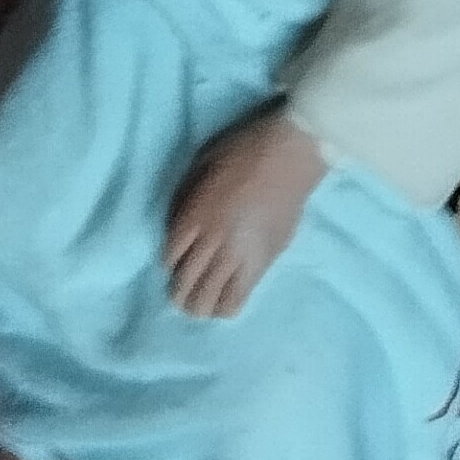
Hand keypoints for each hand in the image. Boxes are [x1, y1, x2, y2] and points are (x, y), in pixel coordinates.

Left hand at [164, 111, 325, 319]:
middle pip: (186, 283)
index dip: (169, 266)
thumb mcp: (201, 166)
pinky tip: (224, 305)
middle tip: (182, 297)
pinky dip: (226, 307)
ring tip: (202, 306)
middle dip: (179, 295)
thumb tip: (180, 222)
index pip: (170, 257)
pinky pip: (238, 297)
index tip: (174, 267)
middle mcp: (213, 242)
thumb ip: (186, 198)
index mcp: (195, 216)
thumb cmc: (244, 151)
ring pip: (209, 298)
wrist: (290, 155)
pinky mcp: (263, 263)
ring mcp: (238, 256)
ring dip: (200, 306)